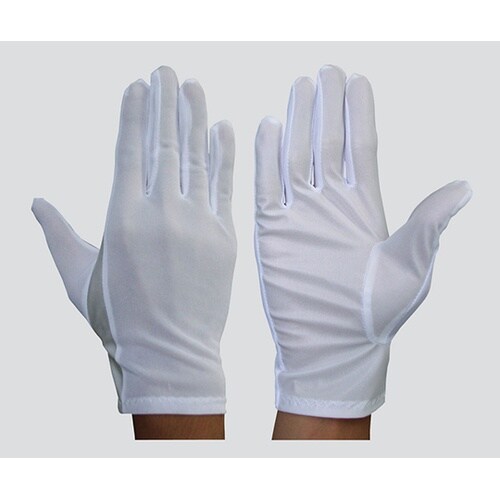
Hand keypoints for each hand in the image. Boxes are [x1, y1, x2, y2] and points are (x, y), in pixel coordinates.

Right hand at [32, 66, 235, 414]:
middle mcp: (160, 213)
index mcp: (122, 218)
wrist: (169, 355)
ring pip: (197, 159)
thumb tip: (34, 201)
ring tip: (194, 87)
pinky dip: (224, 156)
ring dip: (196, 118)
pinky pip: (225, 187)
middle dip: (166, 103)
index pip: (129, 150)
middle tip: (167, 70)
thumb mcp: (78, 276)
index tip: (139, 85)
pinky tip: (224, 129)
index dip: (135, 114)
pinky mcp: (224, 239)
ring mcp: (197, 224)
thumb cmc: (117, 319)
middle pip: (164, 145)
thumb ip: (58, 234)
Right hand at [255, 65, 470, 417]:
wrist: (331, 347)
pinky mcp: (273, 230)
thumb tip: (463, 187)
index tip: (358, 80)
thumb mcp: (411, 269)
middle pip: (327, 143)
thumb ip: (428, 225)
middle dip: (326, 107)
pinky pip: (266, 186)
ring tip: (298, 89)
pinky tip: (266, 127)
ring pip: (295, 156)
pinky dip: (265, 156)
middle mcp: (331, 203)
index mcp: (366, 206)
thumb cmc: (376, 314)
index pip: (361, 147)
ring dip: (295, 123)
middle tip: (325, 72)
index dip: (359, 115)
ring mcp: (300, 215)